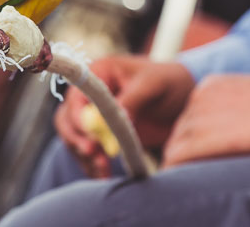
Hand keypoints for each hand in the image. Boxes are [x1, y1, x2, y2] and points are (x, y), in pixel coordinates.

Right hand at [55, 54, 194, 177]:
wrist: (182, 98)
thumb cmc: (168, 82)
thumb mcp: (153, 85)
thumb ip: (132, 99)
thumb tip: (113, 119)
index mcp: (99, 72)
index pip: (76, 96)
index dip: (78, 118)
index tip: (92, 139)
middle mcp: (91, 93)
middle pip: (67, 119)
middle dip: (78, 140)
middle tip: (95, 156)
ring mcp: (93, 114)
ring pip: (74, 137)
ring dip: (84, 156)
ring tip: (103, 170)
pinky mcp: (101, 133)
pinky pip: (86, 150)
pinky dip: (91, 164)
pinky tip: (103, 176)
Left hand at [161, 74, 249, 166]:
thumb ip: (237, 107)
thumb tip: (240, 126)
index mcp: (210, 86)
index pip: (191, 114)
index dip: (196, 133)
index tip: (205, 147)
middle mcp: (198, 99)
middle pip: (181, 129)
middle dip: (186, 147)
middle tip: (195, 165)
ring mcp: (197, 118)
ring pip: (176, 144)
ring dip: (182, 159)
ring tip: (189, 173)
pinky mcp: (200, 139)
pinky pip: (177, 156)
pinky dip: (176, 168)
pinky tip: (182, 176)